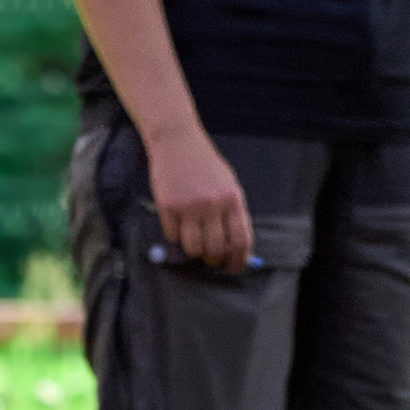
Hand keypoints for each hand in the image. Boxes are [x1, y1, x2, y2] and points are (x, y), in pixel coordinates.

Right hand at [146, 120, 253, 270]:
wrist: (178, 141)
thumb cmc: (204, 163)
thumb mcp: (227, 183)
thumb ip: (232, 212)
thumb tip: (238, 246)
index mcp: (232, 198)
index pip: (240, 239)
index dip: (238, 260)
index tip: (235, 267)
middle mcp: (212, 203)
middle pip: (216, 249)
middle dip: (214, 261)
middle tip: (211, 260)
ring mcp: (189, 206)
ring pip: (193, 248)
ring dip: (194, 251)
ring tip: (194, 241)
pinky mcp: (168, 206)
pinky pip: (172, 236)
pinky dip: (175, 235)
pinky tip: (178, 223)